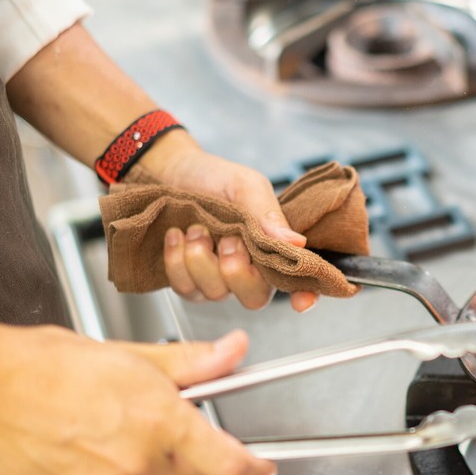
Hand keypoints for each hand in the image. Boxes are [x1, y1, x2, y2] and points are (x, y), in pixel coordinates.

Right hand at [0, 325, 276, 474]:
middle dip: (190, 467)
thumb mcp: (132, 354)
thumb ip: (191, 363)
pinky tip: (82, 450)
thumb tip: (233, 352)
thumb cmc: (53, 365)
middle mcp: (138, 461)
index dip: (252, 471)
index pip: (225, 461)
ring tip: (106, 432)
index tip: (262, 471)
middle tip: (163, 435)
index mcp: (160, 419)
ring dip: (142, 470)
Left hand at [138, 136, 317, 311]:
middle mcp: (249, 270)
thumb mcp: (245, 187)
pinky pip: (186, 289)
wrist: (171, 172)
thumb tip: (298, 243)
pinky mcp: (189, 283)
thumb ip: (268, 215)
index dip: (305, 294)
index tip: (302, 302)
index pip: (297, 281)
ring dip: (201, 257)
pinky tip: (178, 237)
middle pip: (256, 298)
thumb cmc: (213, 178)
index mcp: (273, 247)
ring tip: (197, 227)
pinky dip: (177, 260)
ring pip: (216, 293)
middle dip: (236, 271)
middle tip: (226, 239)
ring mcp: (218, 281)